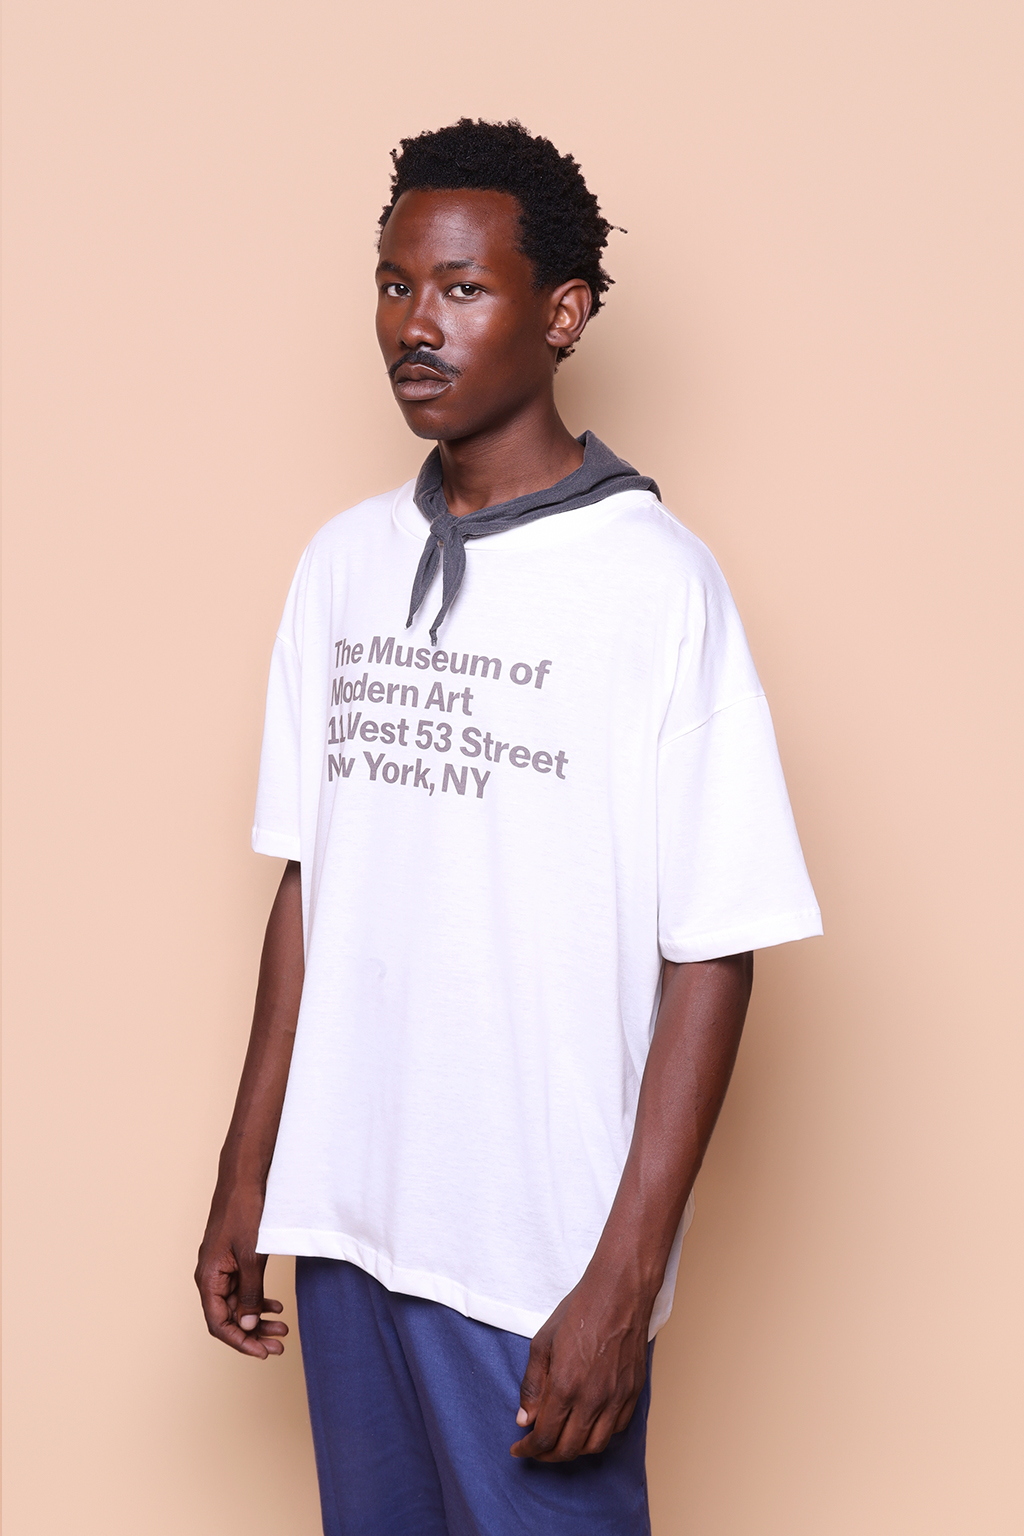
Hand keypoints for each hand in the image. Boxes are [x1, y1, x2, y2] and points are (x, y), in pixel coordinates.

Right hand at [195, 1185, 287, 1358]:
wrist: (244, 1179)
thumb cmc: (244, 1212)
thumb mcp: (252, 1256)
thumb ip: (251, 1293)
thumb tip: (249, 1326)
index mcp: (208, 1278)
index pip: (219, 1323)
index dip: (240, 1342)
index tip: (263, 1352)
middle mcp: (210, 1277)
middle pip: (229, 1318)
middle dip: (253, 1335)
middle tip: (278, 1346)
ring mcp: (221, 1269)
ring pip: (238, 1305)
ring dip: (258, 1319)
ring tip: (282, 1329)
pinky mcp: (232, 1260)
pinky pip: (243, 1289)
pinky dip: (259, 1300)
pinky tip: (276, 1306)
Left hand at [510, 1265, 651, 1461]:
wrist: (618, 1292)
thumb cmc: (578, 1311)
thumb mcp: (542, 1343)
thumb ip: (532, 1385)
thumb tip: (524, 1419)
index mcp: (566, 1386)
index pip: (544, 1437)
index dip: (528, 1449)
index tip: (518, 1448)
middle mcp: (593, 1398)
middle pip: (568, 1449)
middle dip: (546, 1455)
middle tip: (534, 1449)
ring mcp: (616, 1397)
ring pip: (594, 1446)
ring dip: (573, 1451)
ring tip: (559, 1442)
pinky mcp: (633, 1392)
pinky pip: (616, 1430)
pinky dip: (599, 1436)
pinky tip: (586, 1426)